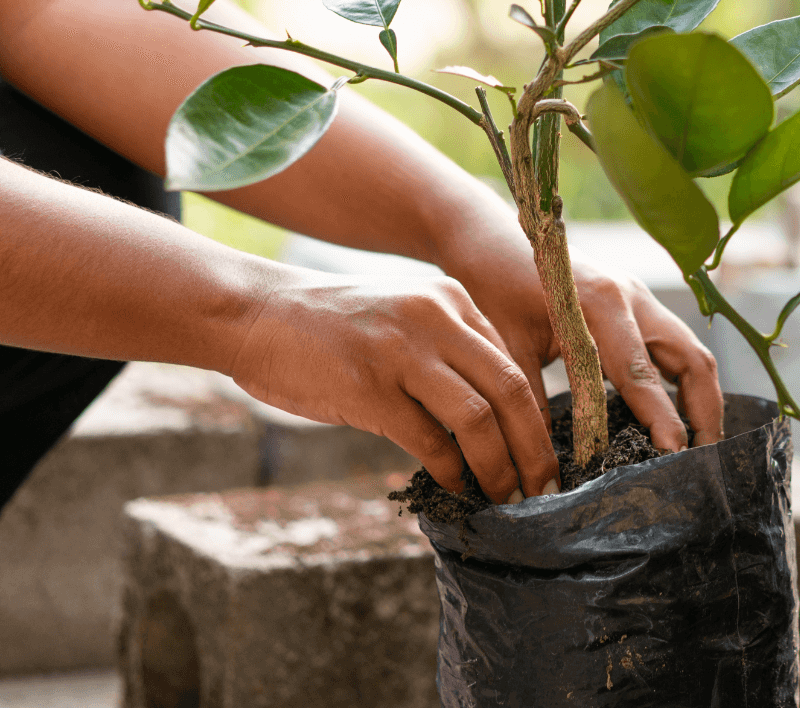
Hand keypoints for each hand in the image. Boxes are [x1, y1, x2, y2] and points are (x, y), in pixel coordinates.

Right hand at [228, 270, 559, 499]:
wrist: (254, 313)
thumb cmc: (329, 328)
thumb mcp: (402, 318)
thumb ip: (446, 354)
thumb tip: (490, 421)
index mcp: (451, 301)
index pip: (514, 363)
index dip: (536, 417)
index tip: (544, 456)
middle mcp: (436, 319)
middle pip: (511, 389)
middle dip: (534, 448)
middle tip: (543, 490)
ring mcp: (402, 352)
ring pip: (477, 418)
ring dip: (498, 467)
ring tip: (504, 498)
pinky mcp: (369, 387)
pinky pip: (428, 440)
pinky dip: (450, 471)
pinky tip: (454, 489)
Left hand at [452, 242, 724, 453]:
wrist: (489, 236)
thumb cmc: (493, 284)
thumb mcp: (508, 345)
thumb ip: (532, 402)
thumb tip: (546, 468)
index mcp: (601, 303)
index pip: (641, 374)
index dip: (661, 420)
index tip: (674, 457)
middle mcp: (633, 298)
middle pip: (692, 359)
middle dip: (704, 413)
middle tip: (702, 462)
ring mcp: (641, 298)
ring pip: (693, 354)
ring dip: (701, 400)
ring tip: (699, 448)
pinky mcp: (639, 304)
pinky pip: (677, 347)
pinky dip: (685, 384)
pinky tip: (678, 418)